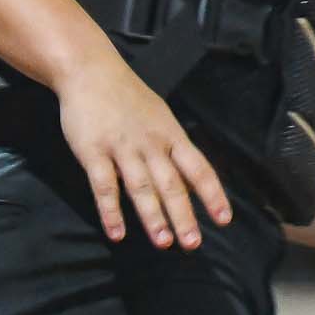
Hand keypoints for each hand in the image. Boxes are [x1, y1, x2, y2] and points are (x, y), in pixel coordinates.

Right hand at [54, 51, 232, 249]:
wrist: (90, 71)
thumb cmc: (126, 96)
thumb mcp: (159, 116)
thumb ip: (172, 148)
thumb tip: (189, 179)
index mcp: (171, 135)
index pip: (198, 168)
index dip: (213, 195)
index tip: (223, 220)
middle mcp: (151, 143)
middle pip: (172, 184)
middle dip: (183, 215)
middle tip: (192, 244)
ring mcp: (122, 148)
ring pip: (142, 187)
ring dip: (153, 217)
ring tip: (163, 243)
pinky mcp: (94, 152)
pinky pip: (104, 186)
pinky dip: (111, 211)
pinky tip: (117, 233)